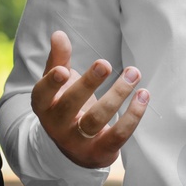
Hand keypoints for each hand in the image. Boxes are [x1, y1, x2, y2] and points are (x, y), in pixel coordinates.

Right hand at [31, 29, 149, 168]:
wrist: (77, 149)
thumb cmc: (67, 106)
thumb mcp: (59, 84)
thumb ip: (58, 59)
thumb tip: (58, 34)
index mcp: (45, 107)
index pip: (42, 95)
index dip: (51, 84)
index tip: (64, 70)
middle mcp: (58, 126)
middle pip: (71, 105)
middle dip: (88, 84)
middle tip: (105, 63)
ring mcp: (79, 142)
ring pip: (96, 119)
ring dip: (117, 94)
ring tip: (133, 72)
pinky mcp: (101, 151)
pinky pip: (119, 134)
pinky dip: (133, 115)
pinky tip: (143, 95)